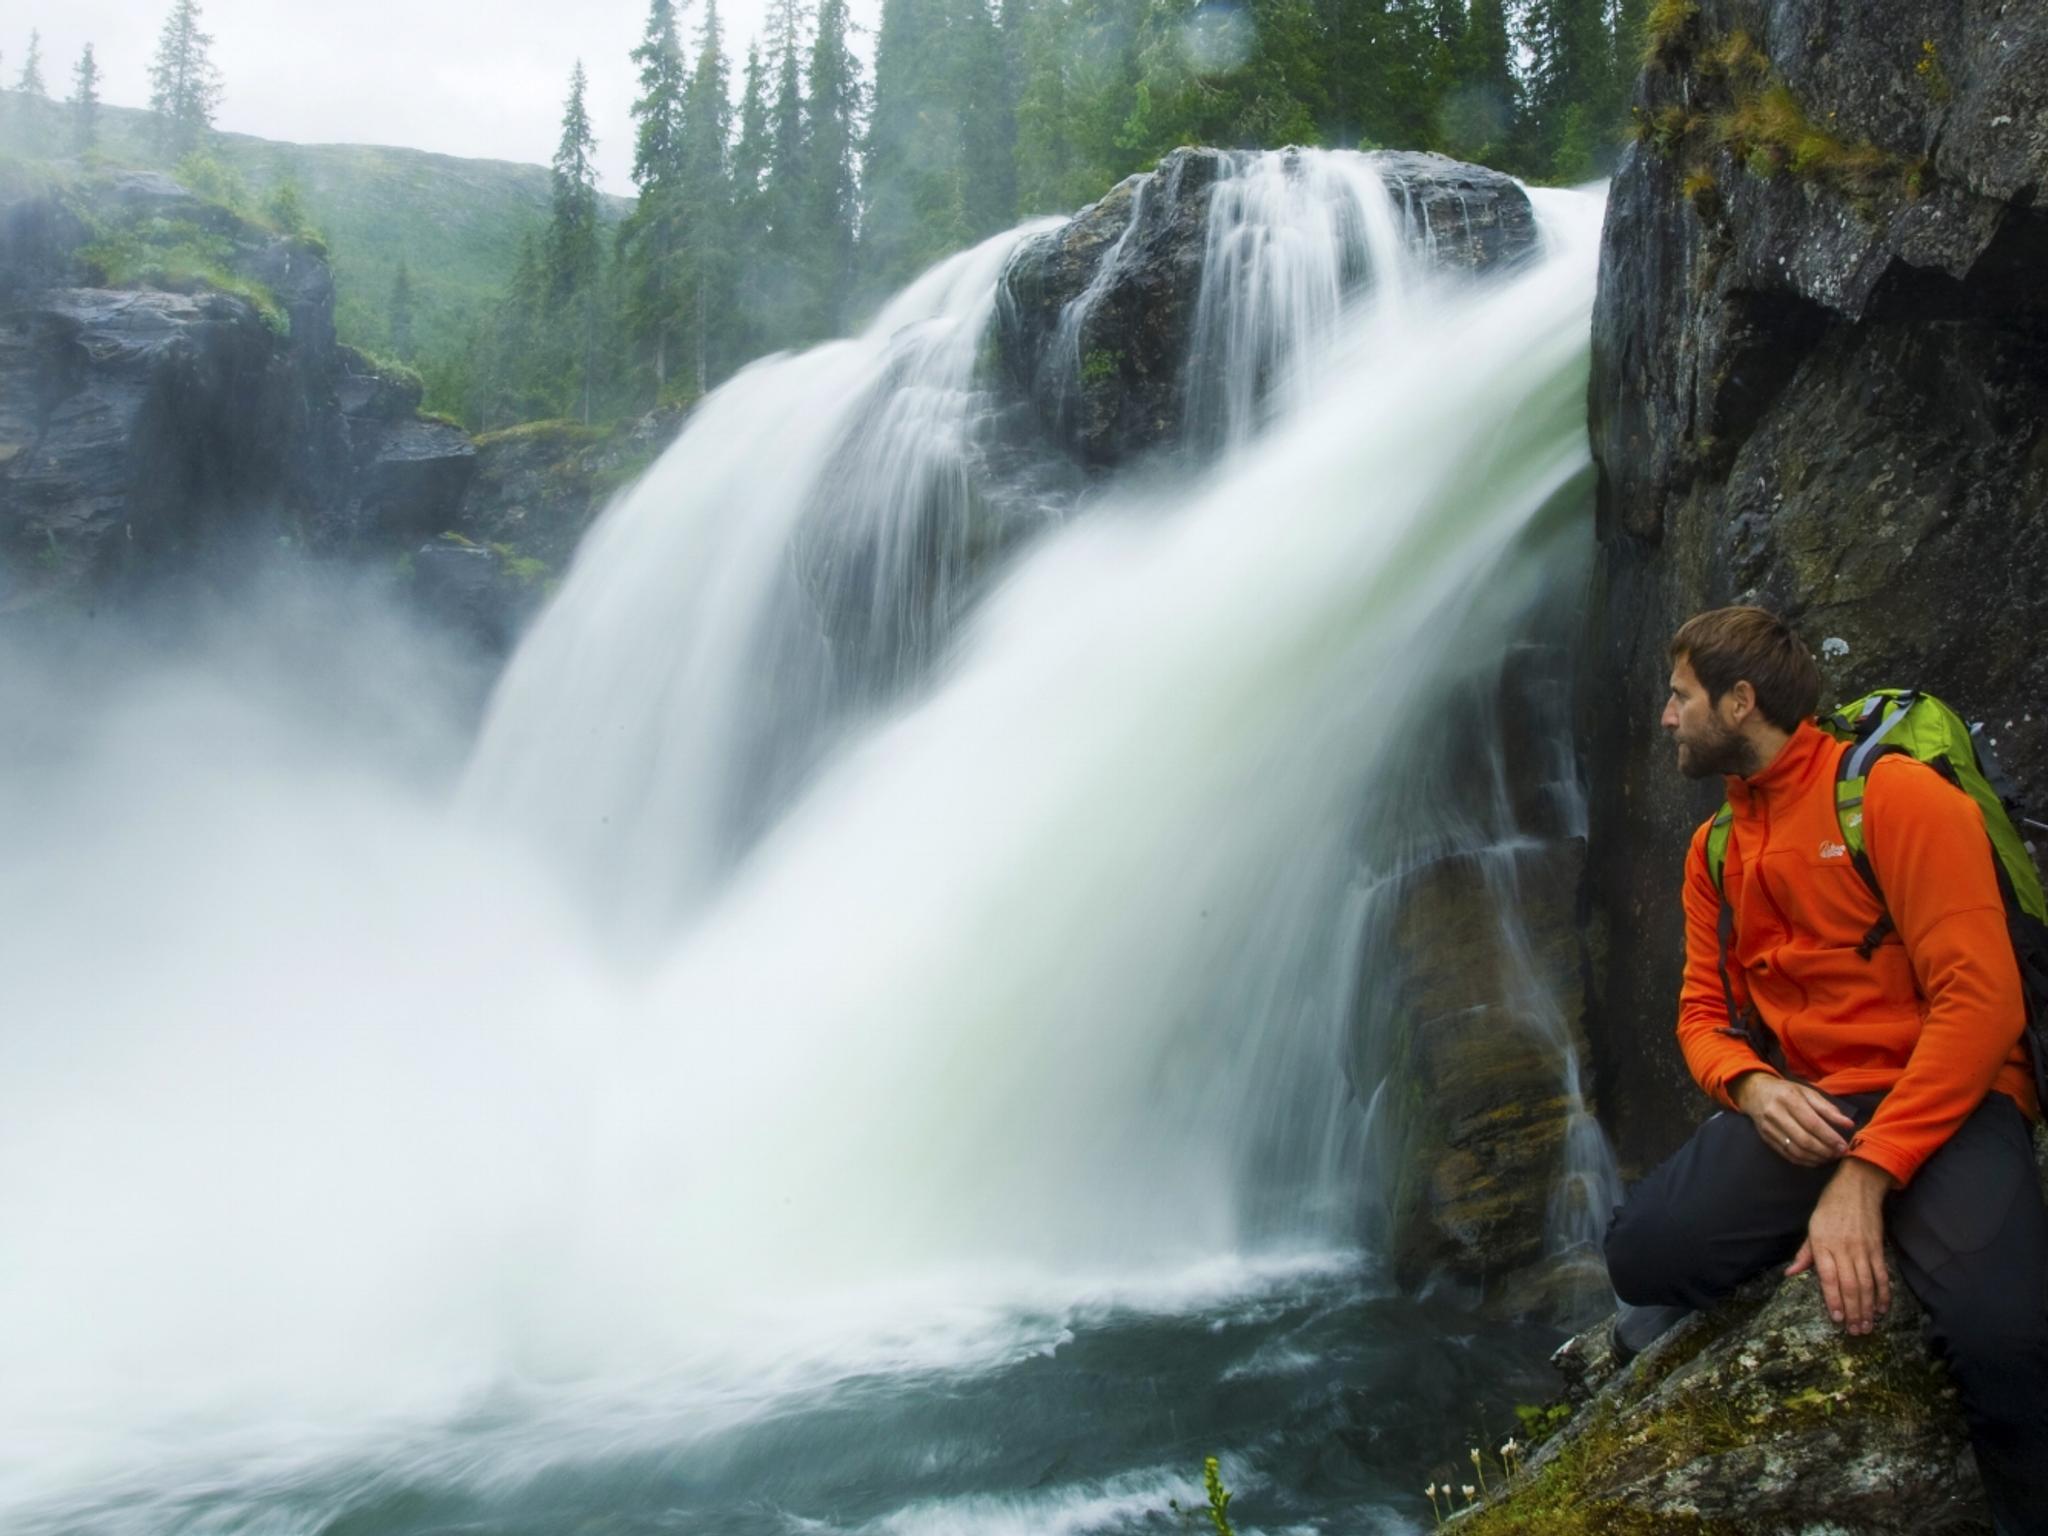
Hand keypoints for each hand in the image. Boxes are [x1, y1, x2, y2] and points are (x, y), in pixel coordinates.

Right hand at [1732, 1074, 1853, 1164]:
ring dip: (1816, 1158)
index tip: (1844, 1146)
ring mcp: (1769, 1128)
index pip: (1812, 1123)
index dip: (1830, 1137)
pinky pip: (1787, 1155)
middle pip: (1804, 1140)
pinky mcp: (1766, 1139)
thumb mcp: (1808, 1092)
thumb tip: (1848, 1124)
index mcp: (1788, 1099)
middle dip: (1825, 1150)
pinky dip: (1804, 1161)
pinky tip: (1816, 1160)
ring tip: (1830, 1158)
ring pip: (1796, 1150)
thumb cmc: (1787, 1091)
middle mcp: (1776, 1114)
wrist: (1755, 1093)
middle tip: (1839, 1154)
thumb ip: (1828, 1109)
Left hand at [1786, 1158, 1892, 1333]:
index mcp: (1823, 1245)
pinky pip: (1882, 1275)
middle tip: (1856, 1332)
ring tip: (1868, 1326)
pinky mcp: (1878, 1248)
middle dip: (1854, 1311)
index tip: (1837, 1319)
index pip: (1829, 1278)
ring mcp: (1863, 1250)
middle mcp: (1844, 1249)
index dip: (1833, 1300)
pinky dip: (1884, 1293)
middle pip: (1850, 1285)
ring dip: (1868, 1307)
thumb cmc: (1829, 1208)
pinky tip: (1882, 1308)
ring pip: (1867, 1284)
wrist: (1856, 1188)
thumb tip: (1791, 1274)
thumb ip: (1805, 1253)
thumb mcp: (1812, 1228)